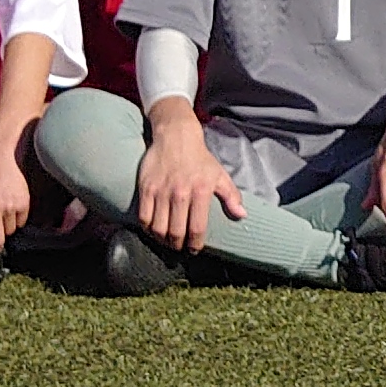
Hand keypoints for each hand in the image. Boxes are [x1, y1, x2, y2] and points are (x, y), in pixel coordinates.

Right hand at [134, 116, 244, 252]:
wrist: (176, 137)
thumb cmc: (200, 159)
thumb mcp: (220, 175)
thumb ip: (231, 196)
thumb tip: (242, 216)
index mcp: (201, 192)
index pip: (197, 229)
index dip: (195, 245)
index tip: (194, 250)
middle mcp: (180, 193)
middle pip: (176, 233)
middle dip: (177, 245)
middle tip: (179, 247)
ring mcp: (161, 191)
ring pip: (158, 228)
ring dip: (162, 240)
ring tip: (166, 240)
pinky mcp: (146, 188)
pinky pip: (143, 217)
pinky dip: (147, 228)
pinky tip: (153, 229)